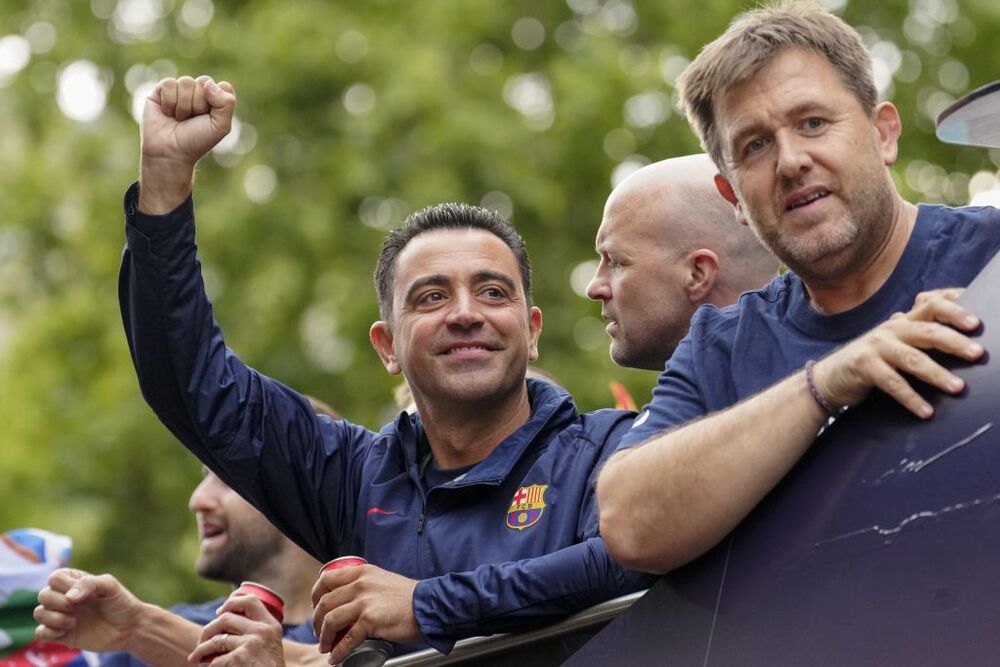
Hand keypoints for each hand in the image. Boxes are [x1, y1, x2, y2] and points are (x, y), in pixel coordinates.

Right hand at [33, 568, 141, 650]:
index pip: (54, 578)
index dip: (65, 586)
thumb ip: (89, 584)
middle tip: (77, 608)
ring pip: (39, 613)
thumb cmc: (120, 602)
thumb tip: (68, 598)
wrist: (129, 627)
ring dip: (54, 618)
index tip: (83, 595)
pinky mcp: (61, 634)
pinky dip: (49, 632)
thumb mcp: (110, 585)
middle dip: (58, 602)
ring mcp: (62, 616)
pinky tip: (68, 631)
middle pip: (43, 595)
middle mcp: (65, 597)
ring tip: (74, 622)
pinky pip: (41, 633)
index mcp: (74, 582)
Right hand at [138, 75, 235, 213]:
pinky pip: (169, 83)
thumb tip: (208, 83)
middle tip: (192, 120)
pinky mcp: (162, 90)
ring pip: (186, 82)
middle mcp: (199, 92)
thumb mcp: (221, 126)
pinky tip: (167, 113)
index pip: (223, 86)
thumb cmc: (197, 141)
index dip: (216, 102)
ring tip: (179, 118)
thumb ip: (226, 103)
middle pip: (204, 82)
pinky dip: (169, 101)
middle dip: (199, 104)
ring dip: (183, 105)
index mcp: (216, 99)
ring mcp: (180, 90)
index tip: (209, 118)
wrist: (170, 152)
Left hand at [188, 595, 283, 665]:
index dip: (232, 601)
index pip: (250, 600)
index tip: (221, 610)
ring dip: (200, 649)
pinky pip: (213, 661)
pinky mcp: (238, 659)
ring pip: (215, 640)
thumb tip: (225, 620)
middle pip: (226, 617)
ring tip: (195, 658)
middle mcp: (262, 631)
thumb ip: (258, 634)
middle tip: (202, 640)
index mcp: (271, 626)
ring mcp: (250, 644)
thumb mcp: (270, 648)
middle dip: (208, 628)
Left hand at [311, 564, 419, 663]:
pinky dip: (338, 651)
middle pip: (325, 602)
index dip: (316, 595)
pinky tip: (336, 657)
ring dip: (324, 637)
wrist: (428, 606)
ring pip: (330, 620)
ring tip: (326, 646)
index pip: (326, 579)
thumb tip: (347, 598)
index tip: (316, 607)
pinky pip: (346, 639)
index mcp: (362, 572)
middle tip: (319, 631)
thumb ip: (364, 584)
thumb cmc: (408, 596)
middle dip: (316, 620)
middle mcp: (360, 584)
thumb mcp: (382, 579)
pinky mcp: (370, 620)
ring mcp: (364, 602)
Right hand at [813, 288, 983, 417]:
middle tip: (977, 353)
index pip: (932, 304)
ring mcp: (876, 347)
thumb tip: (963, 338)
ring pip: (912, 359)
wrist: (830, 377)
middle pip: (928, 330)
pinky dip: (911, 399)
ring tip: (958, 388)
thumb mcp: (895, 343)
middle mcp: (891, 330)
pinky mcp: (864, 367)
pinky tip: (926, 411)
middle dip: (955, 341)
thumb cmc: (872, 361)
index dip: (956, 309)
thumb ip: (920, 336)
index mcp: (903, 321)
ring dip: (937, 374)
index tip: (978, 320)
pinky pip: (892, 383)